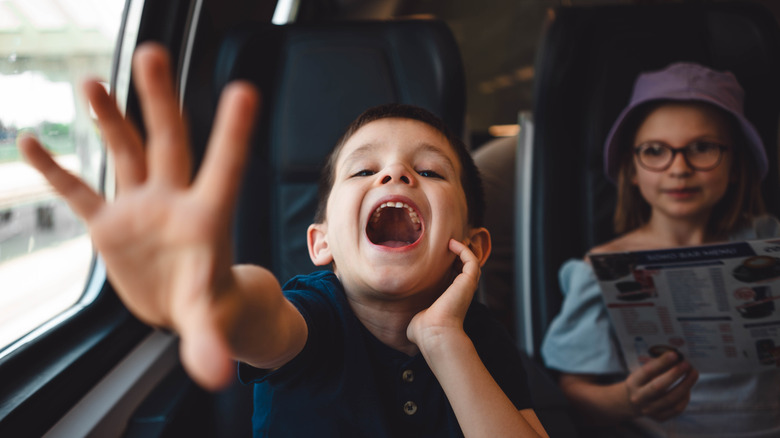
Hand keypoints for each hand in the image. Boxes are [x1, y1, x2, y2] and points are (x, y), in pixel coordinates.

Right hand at [18, 43, 259, 389]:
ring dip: (108, 119)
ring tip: (91, 82)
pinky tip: (33, 142)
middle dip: (158, 101)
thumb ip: (209, 342)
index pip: (223, 169)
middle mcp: (172, 202)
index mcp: (206, 218)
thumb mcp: (208, 322)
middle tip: (152, 52)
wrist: (185, 305)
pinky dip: (56, 171)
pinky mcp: (109, 223)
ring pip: (124, 152)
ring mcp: (139, 208)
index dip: (232, 134)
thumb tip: (216, 372)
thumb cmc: (209, 305)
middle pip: (167, 142)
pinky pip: (79, 191)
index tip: (243, 91)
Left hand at [406, 239, 479, 350]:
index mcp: (451, 300)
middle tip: (448, 245)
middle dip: (459, 256)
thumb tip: (411, 326)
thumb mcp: (417, 322)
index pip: (455, 280)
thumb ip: (416, 318)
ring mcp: (466, 286)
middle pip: (466, 269)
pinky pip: (471, 259)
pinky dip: (463, 249)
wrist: (434, 334)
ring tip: (450, 241)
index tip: (438, 258)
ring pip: (472, 262)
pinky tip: (451, 243)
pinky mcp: (468, 281)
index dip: (450, 267)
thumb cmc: (424, 332)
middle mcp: (461, 293)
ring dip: (463, 250)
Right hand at [624, 351, 698, 420]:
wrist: (631, 404)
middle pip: (659, 387)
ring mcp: (649, 410)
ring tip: (693, 374)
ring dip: (685, 385)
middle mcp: (639, 398)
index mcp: (633, 383)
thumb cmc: (641, 383)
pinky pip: (676, 409)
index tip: (674, 354)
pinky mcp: (659, 418)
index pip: (647, 372)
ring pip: (671, 399)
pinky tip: (688, 389)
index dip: (661, 363)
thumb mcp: (642, 373)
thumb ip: (657, 366)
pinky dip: (685, 398)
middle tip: (687, 364)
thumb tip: (677, 358)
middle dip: (674, 374)